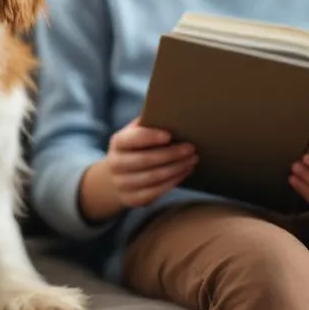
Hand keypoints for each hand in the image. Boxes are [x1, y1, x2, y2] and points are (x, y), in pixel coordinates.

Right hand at [79, 117, 197, 221]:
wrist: (117, 176)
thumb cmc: (135, 148)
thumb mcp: (135, 133)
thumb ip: (148, 123)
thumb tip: (171, 110)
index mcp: (117, 143)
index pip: (132, 139)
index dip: (150, 137)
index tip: (170, 135)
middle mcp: (116, 164)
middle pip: (146, 160)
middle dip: (171, 154)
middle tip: (191, 148)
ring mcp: (122, 183)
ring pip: (153, 177)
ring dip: (176, 168)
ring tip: (192, 160)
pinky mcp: (131, 199)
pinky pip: (155, 192)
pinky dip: (173, 182)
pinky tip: (185, 172)